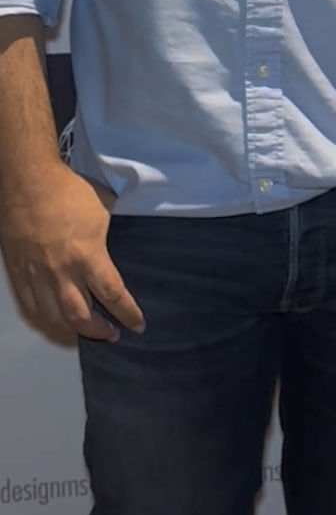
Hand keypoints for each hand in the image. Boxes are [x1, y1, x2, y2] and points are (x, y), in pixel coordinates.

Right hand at [0, 165, 143, 343]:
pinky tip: (56, 316)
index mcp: (87, 256)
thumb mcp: (100, 215)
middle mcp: (61, 272)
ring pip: (53, 317)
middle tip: (112, 333)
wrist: (27, 181)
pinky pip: (30, 306)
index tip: (138, 325)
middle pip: (80, 317)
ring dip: (72, 328)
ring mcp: (35, 275)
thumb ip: (103, 242)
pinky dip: (46, 317)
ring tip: (85, 328)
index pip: (112, 295)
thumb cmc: (69, 193)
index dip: (128, 313)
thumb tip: (109, 254)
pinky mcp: (17, 272)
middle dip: (99, 331)